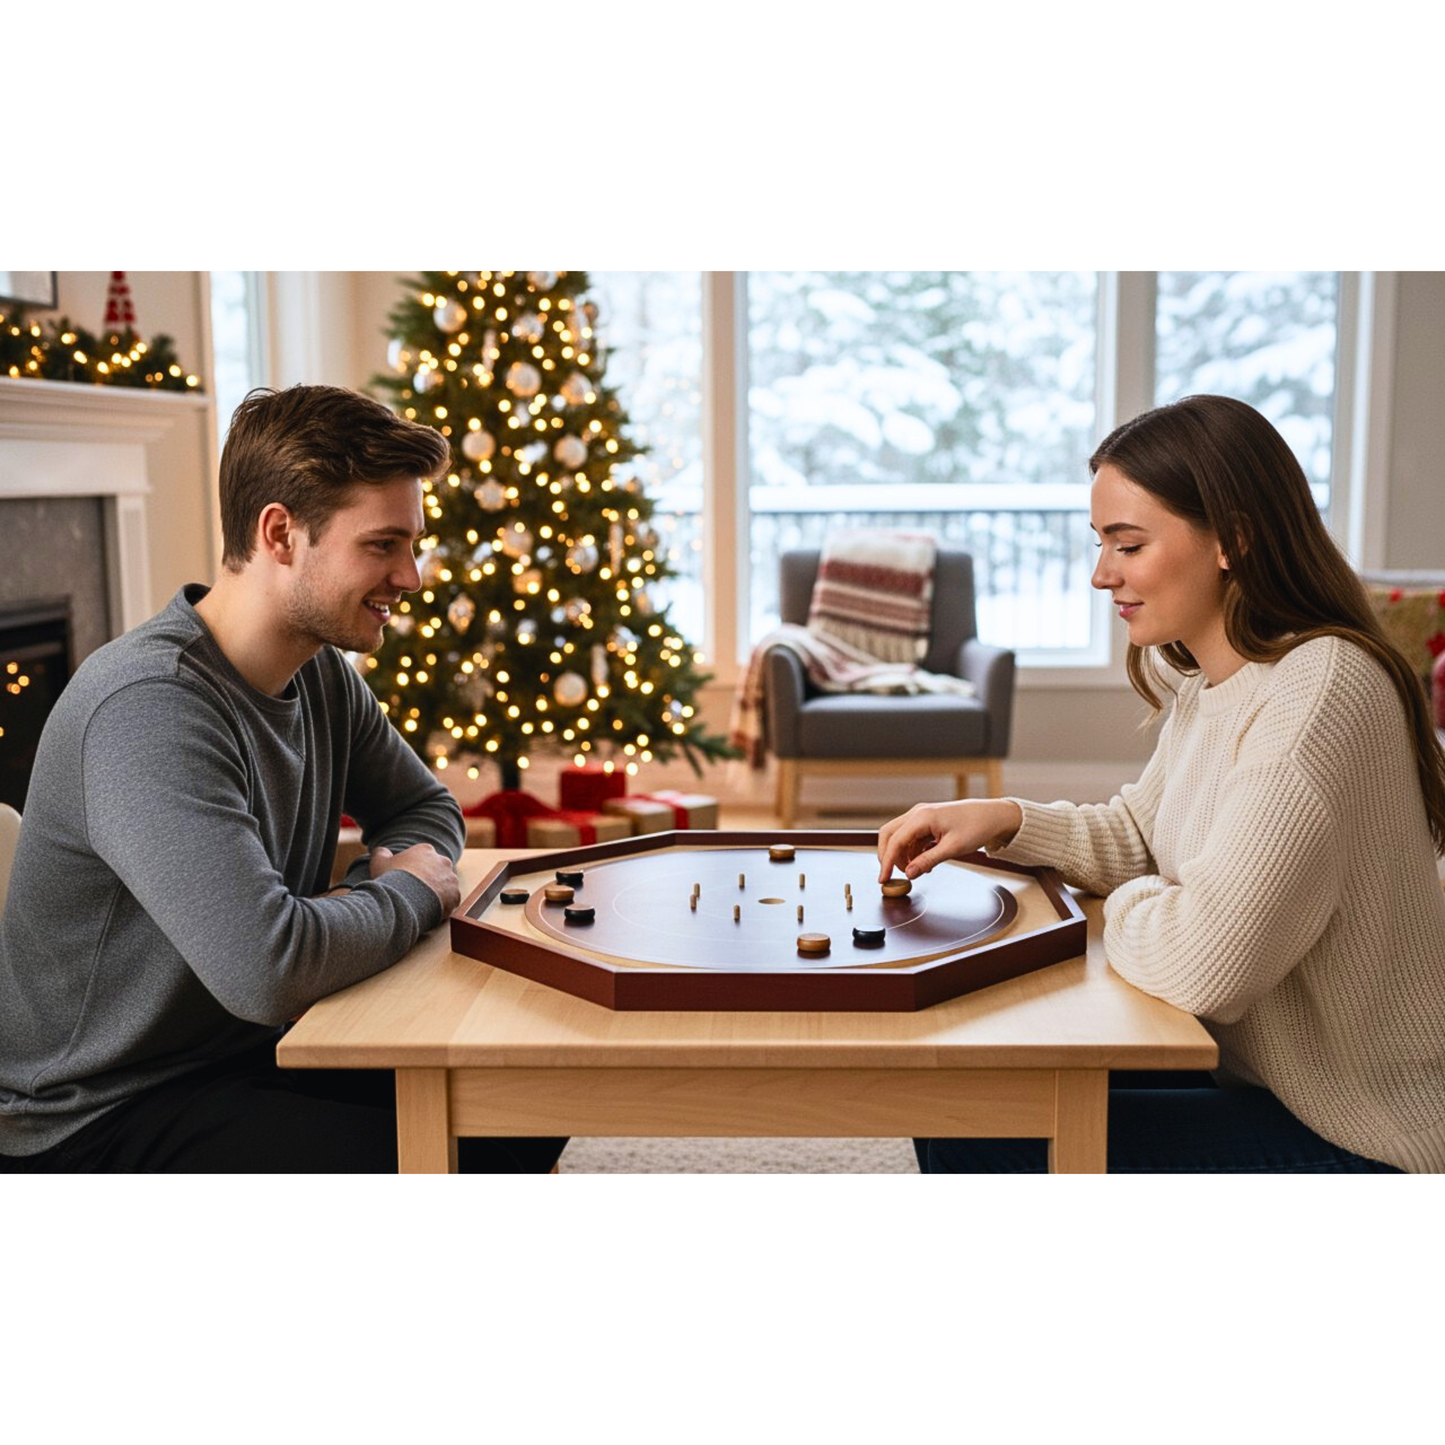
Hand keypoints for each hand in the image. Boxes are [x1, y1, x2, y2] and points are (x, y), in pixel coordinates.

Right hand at [370, 843, 461, 914]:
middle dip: (430, 879)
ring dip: (438, 893)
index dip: (416, 869)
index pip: (425, 857)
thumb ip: (381, 853)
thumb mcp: (379, 862)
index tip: (409, 879)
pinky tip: (431, 911)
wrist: (403, 899)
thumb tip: (380, 850)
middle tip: (417, 892)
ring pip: (446, 885)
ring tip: (424, 904)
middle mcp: (442, 861)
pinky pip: (452, 901)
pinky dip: (444, 906)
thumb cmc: (391, 879)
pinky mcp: (455, 895)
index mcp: (426, 850)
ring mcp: (451, 878)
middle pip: (438, 870)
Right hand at [876, 799, 1022, 882]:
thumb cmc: (976, 827)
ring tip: (918, 870)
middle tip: (891, 876)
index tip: (883, 879)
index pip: (895, 841)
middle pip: (890, 835)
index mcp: (922, 817)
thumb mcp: (952, 848)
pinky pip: (911, 838)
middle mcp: (917, 813)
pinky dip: (912, 852)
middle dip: (888, 856)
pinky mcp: (926, 822)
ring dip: (902, 855)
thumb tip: (909, 873)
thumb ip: (927, 861)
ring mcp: (921, 816)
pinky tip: (924, 862)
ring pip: (899, 837)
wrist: (992, 816)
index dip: (887, 862)